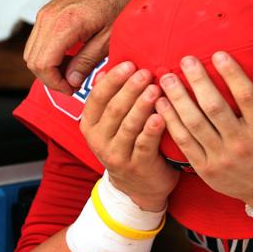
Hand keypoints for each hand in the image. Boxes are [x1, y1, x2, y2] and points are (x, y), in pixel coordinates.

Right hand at [24, 0, 149, 93]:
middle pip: (32, 59)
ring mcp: (46, 11)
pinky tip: (73, 58)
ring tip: (76, 74)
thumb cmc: (125, 4)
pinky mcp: (50, 9)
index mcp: (64, 24)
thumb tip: (71, 80)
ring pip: (33, 49)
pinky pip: (40, 38)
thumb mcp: (111, 38)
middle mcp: (48, 16)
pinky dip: (50, 53)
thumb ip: (88, 60)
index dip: (55, 83)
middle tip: (75, 86)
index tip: (74, 91)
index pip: (42, 64)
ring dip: (49, 66)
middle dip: (50, 77)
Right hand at [79, 60, 175, 211]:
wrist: (140, 187)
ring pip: (128, 125)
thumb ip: (112, 100)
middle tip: (146, 72)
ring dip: (142, 106)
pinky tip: (162, 116)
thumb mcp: (114, 124)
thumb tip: (110, 67)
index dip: (113, 80)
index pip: (98, 97)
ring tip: (156, 89)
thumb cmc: (131, 146)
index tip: (129, 64)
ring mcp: (117, 155)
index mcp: (91, 125)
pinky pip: (144, 145)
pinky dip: (152, 129)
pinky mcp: (137, 167)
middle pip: (114, 109)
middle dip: (130, 89)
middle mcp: (99, 140)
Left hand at [154, 52, 252, 208]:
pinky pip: (184, 142)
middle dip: (197, 80)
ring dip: (178, 98)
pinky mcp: (207, 170)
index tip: (218, 54)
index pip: (246, 96)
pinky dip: (170, 121)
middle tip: (187, 60)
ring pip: (194, 123)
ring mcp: (222, 159)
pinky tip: (162, 103)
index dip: (231, 73)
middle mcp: (243, 145)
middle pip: (214, 107)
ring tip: (167, 78)